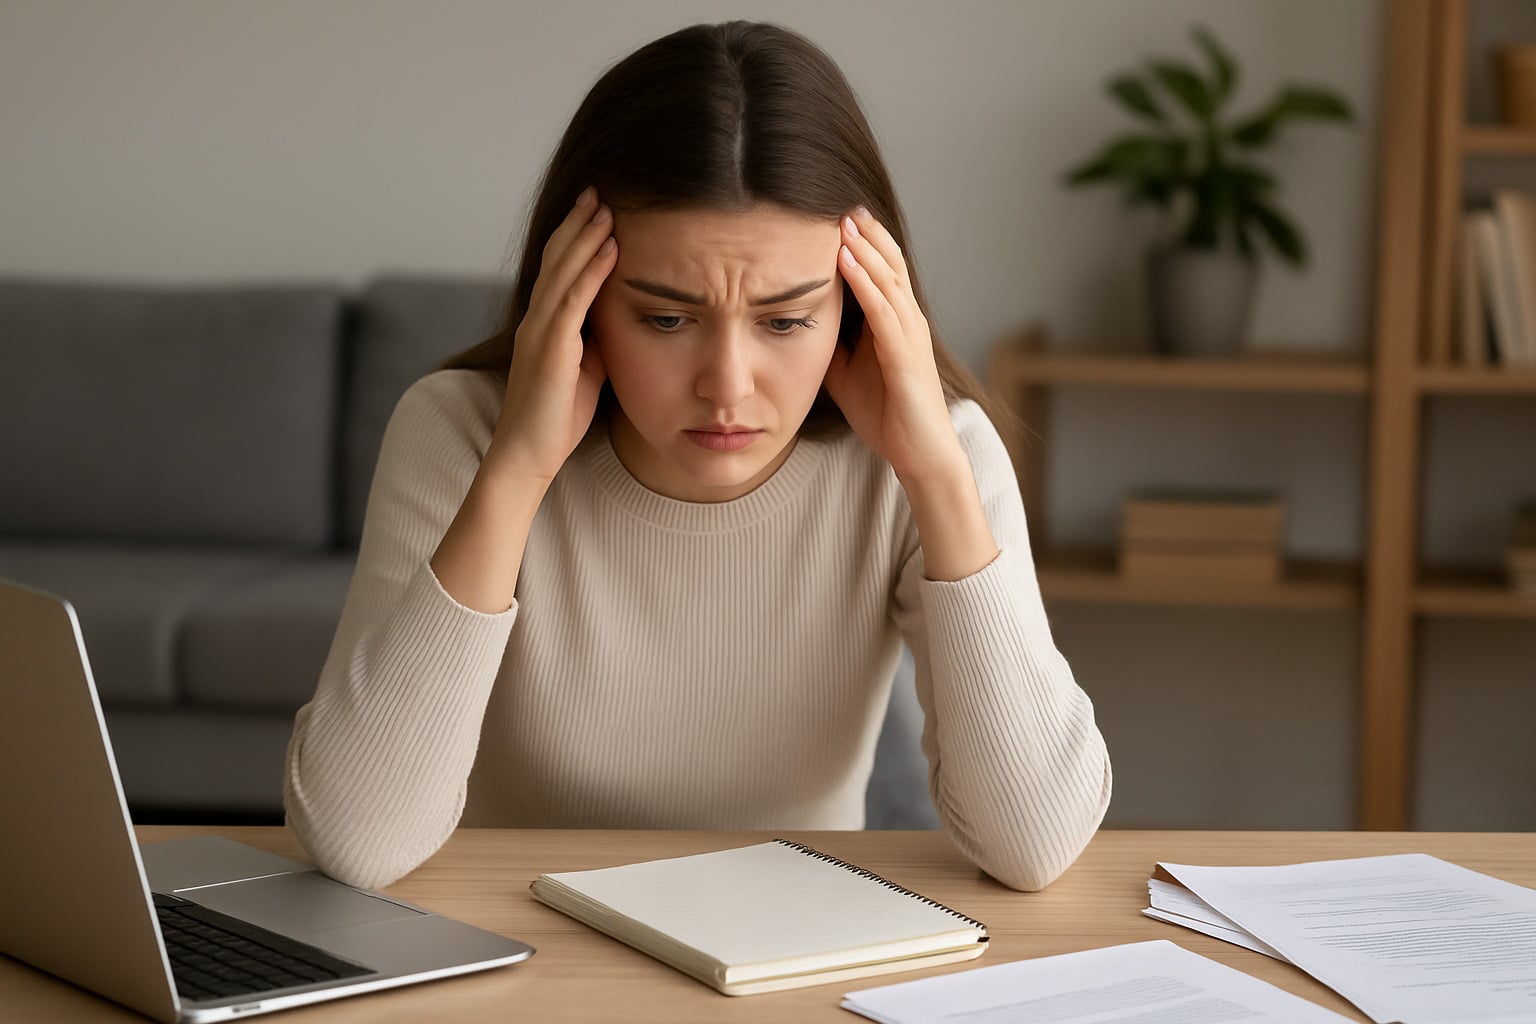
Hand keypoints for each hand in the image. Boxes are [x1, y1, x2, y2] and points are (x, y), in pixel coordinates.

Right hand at [487, 187, 616, 485]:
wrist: (528, 454)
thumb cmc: (555, 419)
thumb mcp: (583, 370)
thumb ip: (594, 341)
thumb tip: (615, 321)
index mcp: (541, 325)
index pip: (557, 269)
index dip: (574, 238)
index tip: (595, 210)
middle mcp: (536, 321)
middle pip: (556, 259)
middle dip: (577, 223)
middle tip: (598, 190)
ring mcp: (540, 331)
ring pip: (563, 271)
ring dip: (586, 236)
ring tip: (606, 206)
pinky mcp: (551, 348)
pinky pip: (573, 300)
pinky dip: (592, 270)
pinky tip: (610, 248)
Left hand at [823, 207, 964, 483]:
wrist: (917, 452)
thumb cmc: (886, 412)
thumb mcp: (846, 371)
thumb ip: (830, 343)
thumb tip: (796, 323)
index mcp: (894, 322)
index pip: (881, 270)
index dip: (862, 241)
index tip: (836, 215)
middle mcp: (907, 320)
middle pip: (888, 263)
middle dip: (866, 232)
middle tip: (841, 202)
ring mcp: (909, 335)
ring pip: (887, 279)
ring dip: (863, 248)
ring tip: (842, 220)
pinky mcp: (905, 355)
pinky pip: (883, 310)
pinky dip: (864, 283)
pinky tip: (846, 261)